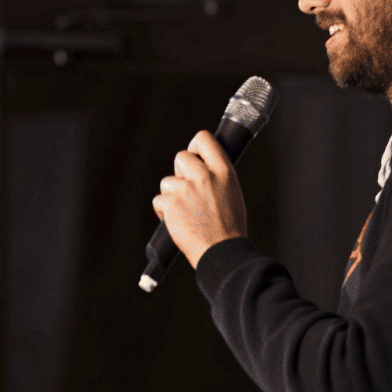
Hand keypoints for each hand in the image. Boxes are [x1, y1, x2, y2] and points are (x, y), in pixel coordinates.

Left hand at [151, 130, 246, 268]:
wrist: (221, 251)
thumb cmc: (230, 227)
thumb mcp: (232, 193)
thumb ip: (217, 177)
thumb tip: (202, 168)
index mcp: (224, 171)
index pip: (204, 139)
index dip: (195, 146)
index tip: (194, 156)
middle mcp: (204, 176)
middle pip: (181, 157)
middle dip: (181, 173)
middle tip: (189, 191)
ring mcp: (186, 189)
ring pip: (167, 181)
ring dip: (172, 195)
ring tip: (187, 212)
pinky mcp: (171, 204)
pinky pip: (159, 200)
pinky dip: (164, 212)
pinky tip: (178, 221)